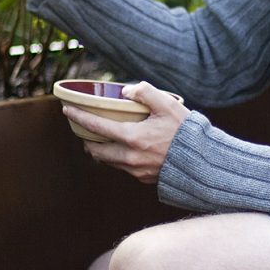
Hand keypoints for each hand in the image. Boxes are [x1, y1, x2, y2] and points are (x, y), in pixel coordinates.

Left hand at [65, 81, 187, 184]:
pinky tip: (124, 149)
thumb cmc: (185, 131)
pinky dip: (118, 157)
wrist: (203, 163)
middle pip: (95, 150)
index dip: (78, 117)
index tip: (67, 110)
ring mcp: (135, 171)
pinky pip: (123, 168)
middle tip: (84, 128)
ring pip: (108, 161)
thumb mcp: (167, 105)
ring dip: (101, 150)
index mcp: (132, 138)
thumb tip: (126, 91)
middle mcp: (129, 158)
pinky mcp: (143, 179)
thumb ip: (145, 92)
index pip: (95, 127)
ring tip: (102, 138)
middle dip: (86, 139)